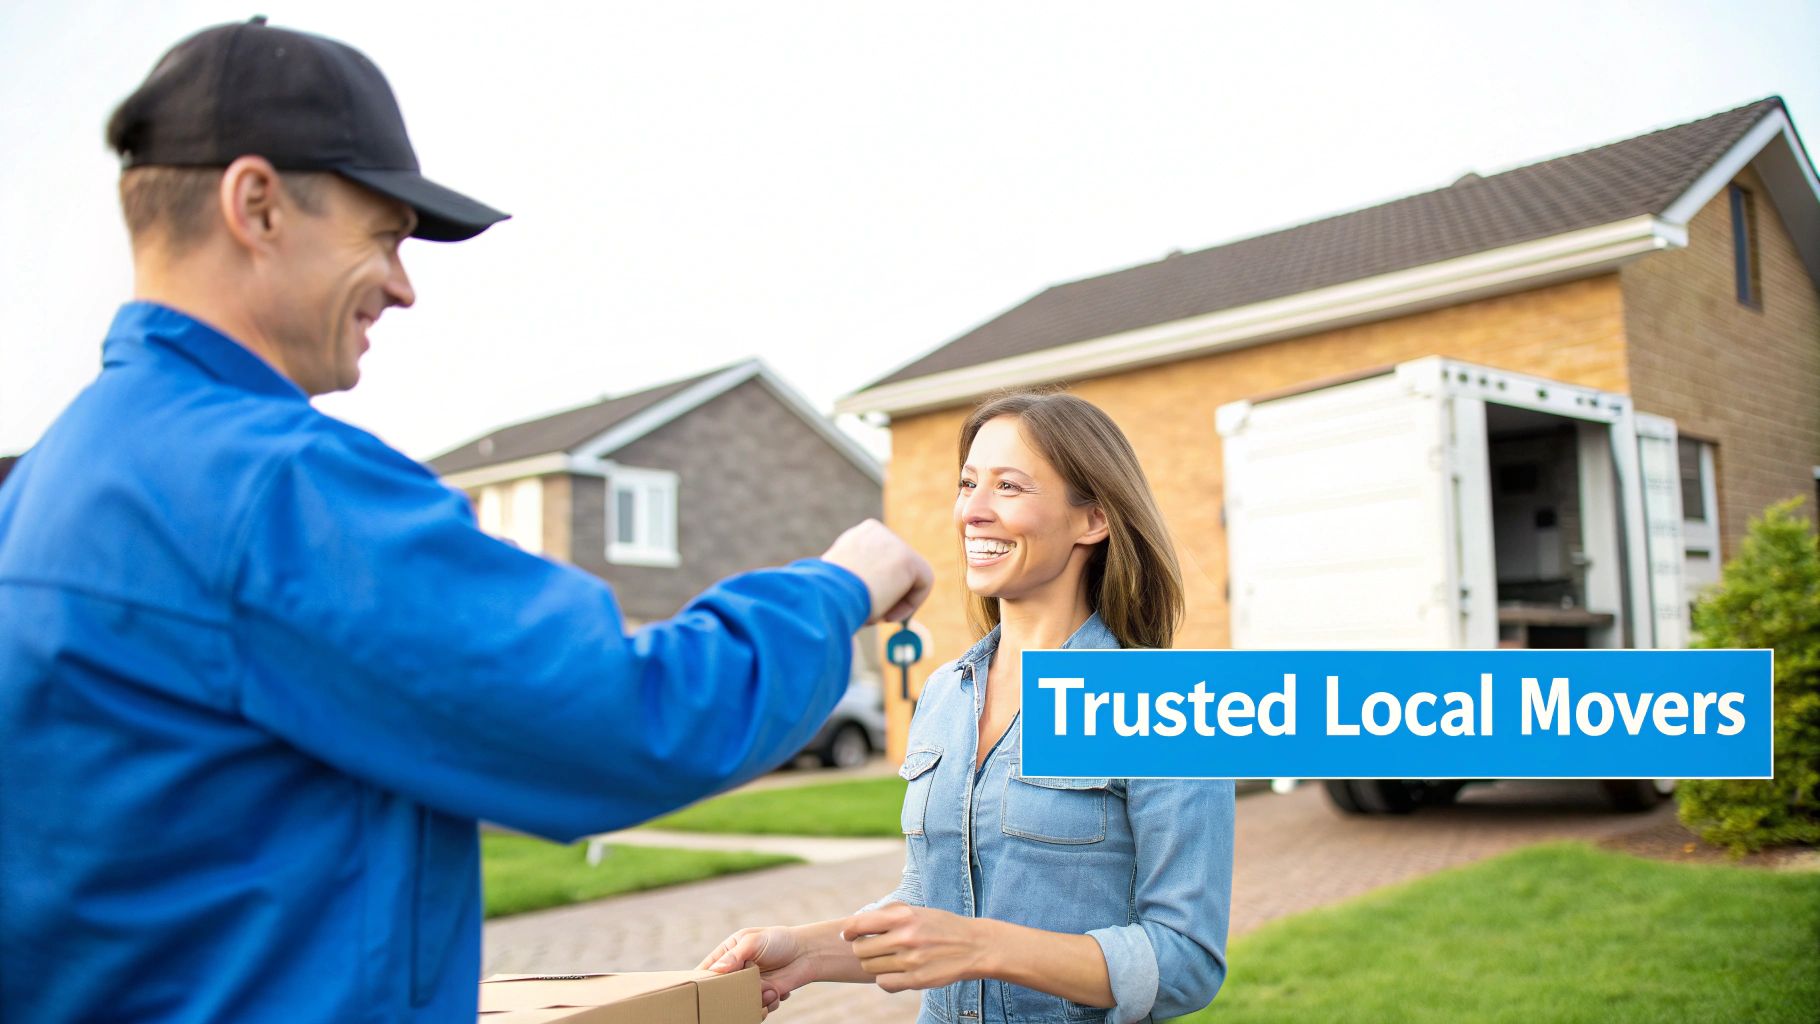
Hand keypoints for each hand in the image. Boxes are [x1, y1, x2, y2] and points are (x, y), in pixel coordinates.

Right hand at [699, 925, 815, 1014]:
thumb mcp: (754, 941)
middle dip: (733, 994)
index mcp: (727, 955)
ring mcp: (748, 988)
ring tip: (769, 987)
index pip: (706, 971)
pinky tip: (777, 991)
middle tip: (746, 989)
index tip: (705, 989)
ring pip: (740, 1004)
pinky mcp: (762, 999)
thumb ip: (735, 955)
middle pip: (721, 993)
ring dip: (755, 999)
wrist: (805, 953)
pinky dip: (768, 1004)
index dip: (702, 982)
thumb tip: (717, 969)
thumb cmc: (778, 941)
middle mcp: (735, 974)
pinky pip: (758, 1010)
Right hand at [819, 519, 933, 624]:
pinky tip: (888, 614)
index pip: (877, 562)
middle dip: (890, 594)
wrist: (822, 597)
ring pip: (909, 577)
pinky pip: (923, 583)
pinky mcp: (907, 558)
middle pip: (896, 568)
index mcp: (854, 537)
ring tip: (873, 614)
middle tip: (875, 615)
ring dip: (895, 601)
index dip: (874, 588)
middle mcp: (874, 532)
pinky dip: (910, 604)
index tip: (862, 605)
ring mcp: (891, 541)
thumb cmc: (823, 599)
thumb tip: (875, 598)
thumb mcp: (839, 586)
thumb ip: (858, 584)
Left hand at [839, 904, 990, 993]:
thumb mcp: (916, 911)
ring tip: (888, 958)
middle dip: (863, 949)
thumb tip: (854, 924)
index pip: (860, 924)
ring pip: (870, 967)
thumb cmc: (941, 926)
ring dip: (875, 964)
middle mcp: (905, 937)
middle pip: (861, 949)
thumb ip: (887, 915)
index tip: (847, 935)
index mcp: (903, 915)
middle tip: (874, 948)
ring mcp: (910, 960)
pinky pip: (884, 983)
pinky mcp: (917, 980)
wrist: (974, 946)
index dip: (849, 930)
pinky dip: (885, 978)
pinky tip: (896, 971)